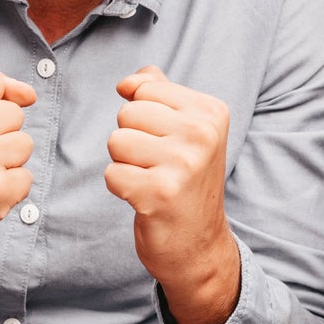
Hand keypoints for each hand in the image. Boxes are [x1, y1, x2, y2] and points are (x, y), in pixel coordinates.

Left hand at [105, 66, 239, 323]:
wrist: (198, 243)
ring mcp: (183, 163)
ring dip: (125, 163)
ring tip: (151, 179)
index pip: (146, 89)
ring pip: (117, 142)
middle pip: (128, 113)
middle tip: (158, 164)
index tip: (167, 141)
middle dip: (132, 139)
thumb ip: (160, 94)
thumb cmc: (186, 180)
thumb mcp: (186, 130)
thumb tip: (128, 80)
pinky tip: (145, 198)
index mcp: (211, 111)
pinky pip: (112, 174)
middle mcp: (202, 133)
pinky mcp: (159, 193)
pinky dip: (121, 187)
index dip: (144, 117)